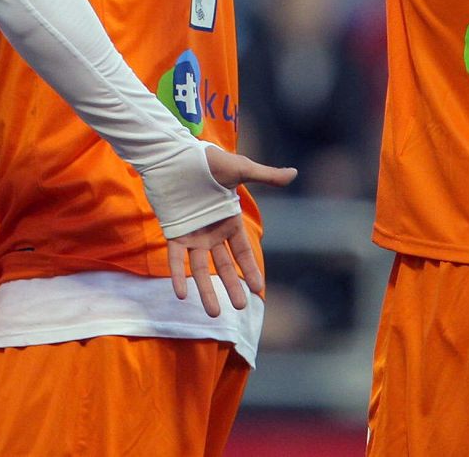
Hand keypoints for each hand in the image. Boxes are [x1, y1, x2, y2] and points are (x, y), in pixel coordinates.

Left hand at [166, 147, 296, 316]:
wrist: (176, 155)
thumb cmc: (209, 161)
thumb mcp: (241, 169)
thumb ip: (267, 176)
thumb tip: (294, 173)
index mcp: (229, 220)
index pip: (243, 252)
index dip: (251, 270)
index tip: (259, 291)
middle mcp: (212, 233)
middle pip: (224, 266)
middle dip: (232, 286)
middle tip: (240, 307)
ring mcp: (193, 235)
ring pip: (201, 269)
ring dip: (206, 291)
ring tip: (213, 314)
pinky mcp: (174, 233)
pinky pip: (176, 259)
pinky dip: (178, 277)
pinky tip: (181, 295)